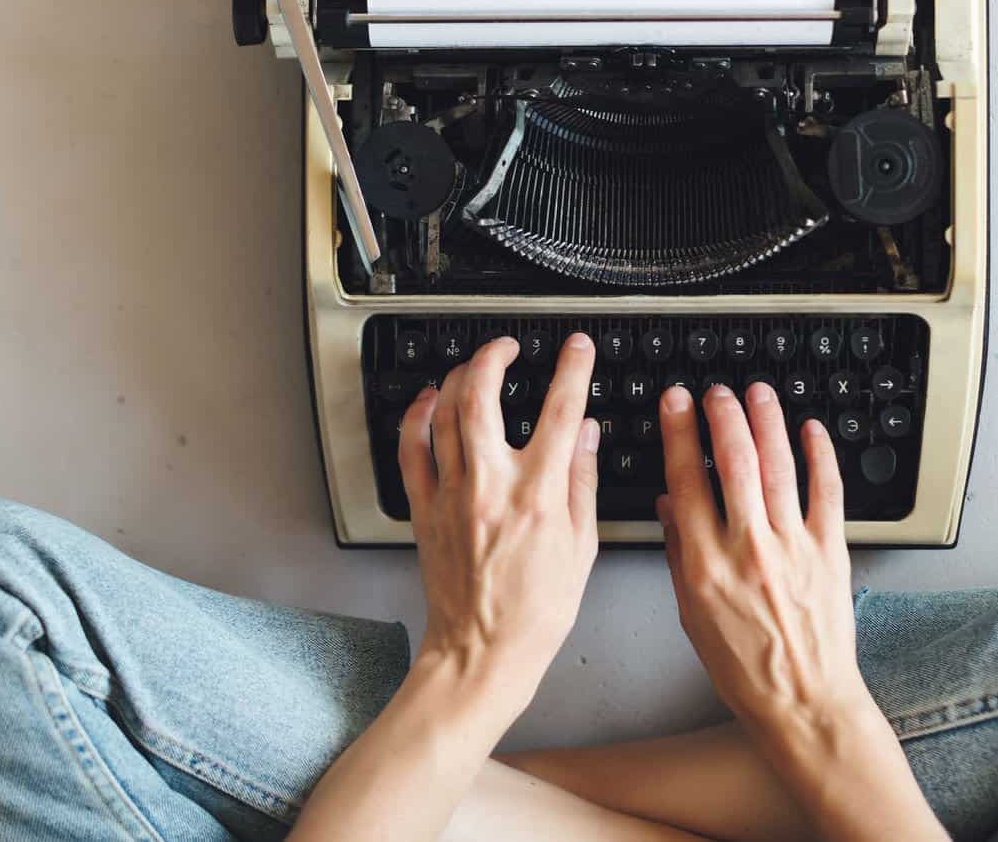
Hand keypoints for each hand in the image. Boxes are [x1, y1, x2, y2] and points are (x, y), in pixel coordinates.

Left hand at [400, 332, 600, 715]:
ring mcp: (451, 494)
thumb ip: (581, 481)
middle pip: (483, 394)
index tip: (577, 348)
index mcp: (537, 494)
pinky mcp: (424, 509)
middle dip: (495, 355)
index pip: (560, 409)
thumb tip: (586, 433)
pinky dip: (418, 416)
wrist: (483, 652)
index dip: (571, 368)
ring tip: (475, 366)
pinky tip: (430, 401)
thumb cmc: (535, 611)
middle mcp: (490, 486)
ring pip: (445, 412)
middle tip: (509, 345)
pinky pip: (411, 448)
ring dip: (460, 376)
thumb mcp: (581, 545)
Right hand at [654, 381, 870, 740]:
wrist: (802, 701)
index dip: (679, 433)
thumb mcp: (691, 613)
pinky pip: (827, 491)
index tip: (676, 403)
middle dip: (722, 415)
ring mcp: (794, 546)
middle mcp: (749, 548)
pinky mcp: (830, 551)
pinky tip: (810, 430)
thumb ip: (679, 552)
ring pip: (779, 466)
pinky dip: (820, 455)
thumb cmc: (744, 667)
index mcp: (706, 563)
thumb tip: (670, 504)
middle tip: (716, 391)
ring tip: (757, 394)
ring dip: (767, 421)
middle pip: (733, 461)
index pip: (686, 480)